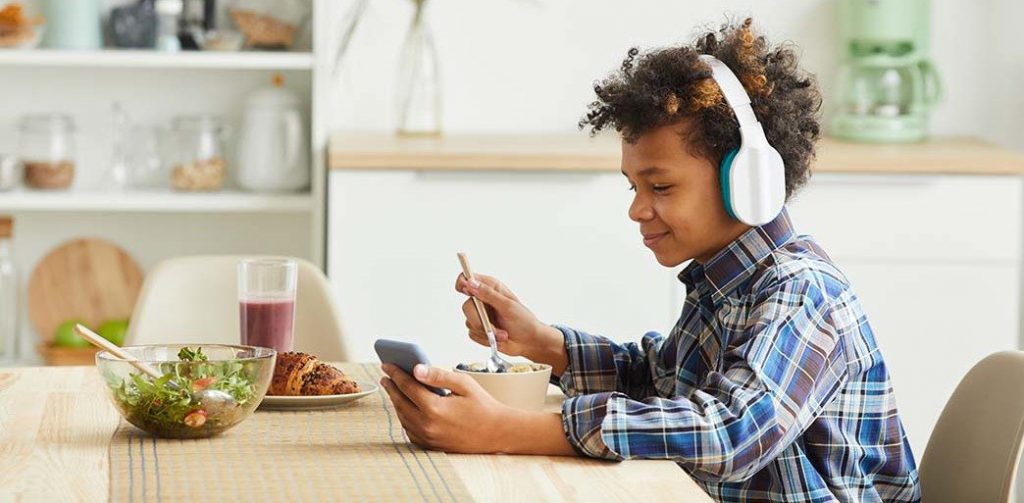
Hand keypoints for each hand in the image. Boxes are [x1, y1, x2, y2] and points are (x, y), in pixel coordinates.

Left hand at [380, 363, 515, 452]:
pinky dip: (405, 417)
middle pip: (400, 403)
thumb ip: (438, 375)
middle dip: (391, 388)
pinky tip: (406, 407)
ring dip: (396, 402)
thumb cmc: (483, 406)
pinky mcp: (431, 446)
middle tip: (385, 376)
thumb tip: (416, 368)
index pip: (408, 387)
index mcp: (435, 408)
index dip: (396, 374)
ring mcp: (428, 438)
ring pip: (403, 418)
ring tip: (394, 389)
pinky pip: (410, 430)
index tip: (387, 365)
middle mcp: (428, 426)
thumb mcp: (463, 384)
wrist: (498, 433)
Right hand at [455, 274, 563, 365]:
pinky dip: (485, 339)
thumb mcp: (508, 306)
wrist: (528, 342)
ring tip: (502, 333)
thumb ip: (488, 294)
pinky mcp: (479, 329)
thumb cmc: (524, 321)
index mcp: (491, 287)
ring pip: (469, 322)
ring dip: (487, 331)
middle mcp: (483, 300)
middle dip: (479, 320)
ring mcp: (480, 315)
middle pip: (466, 306)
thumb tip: (471, 283)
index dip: (463, 283)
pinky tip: (498, 337)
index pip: (468, 278)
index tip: (467, 293)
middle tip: (492, 327)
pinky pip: (472, 334)